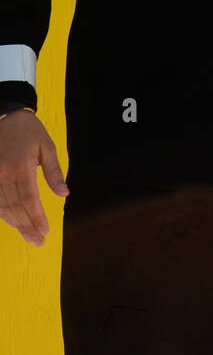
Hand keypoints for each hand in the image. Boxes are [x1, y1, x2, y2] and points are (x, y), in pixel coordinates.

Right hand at [0, 111, 67, 244]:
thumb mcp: (46, 146)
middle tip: (38, 240)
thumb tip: (64, 194)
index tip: (45, 231)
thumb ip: (54, 172)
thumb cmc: (29, 130)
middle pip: (15, 208)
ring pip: (2, 207)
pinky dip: (3, 213)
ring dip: (15, 224)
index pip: (29, 200)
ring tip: (28, 235)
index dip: (36, 219)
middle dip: (27, 227)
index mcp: (22, 167)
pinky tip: (12, 221)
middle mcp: (4, 174)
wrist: (4, 114)